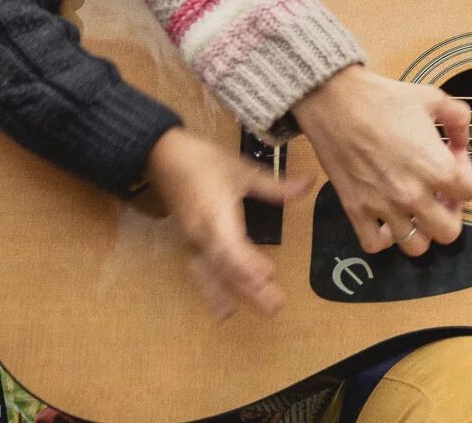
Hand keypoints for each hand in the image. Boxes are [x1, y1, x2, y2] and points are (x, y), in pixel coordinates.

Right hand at [142, 126, 314, 321]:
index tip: (266, 276)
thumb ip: (275, 186)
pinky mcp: (190, 242)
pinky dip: (211, 289)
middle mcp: (201, 234)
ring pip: (209, 274)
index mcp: (214, 216)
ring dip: (224, 295)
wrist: (161, 155)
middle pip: (224, 267)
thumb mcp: (242, 169)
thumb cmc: (202, 161)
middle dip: (248, 288)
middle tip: (273, 307)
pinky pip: (201, 271)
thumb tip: (309, 184)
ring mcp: (193, 241)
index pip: (231, 246)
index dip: (247, 263)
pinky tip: (222, 307)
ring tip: (236, 317)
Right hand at [292, 65, 471, 254]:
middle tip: (440, 194)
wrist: (335, 102)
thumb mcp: (432, 98)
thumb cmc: (383, 98)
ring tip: (416, 210)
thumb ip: (458, 118)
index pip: (469, 192)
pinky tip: (387, 220)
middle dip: (450, 213)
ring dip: (420, 230)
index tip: (453, 159)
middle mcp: (413, 194)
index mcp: (436, 167)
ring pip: (415, 247)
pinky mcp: (355, 210)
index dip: (466, 174)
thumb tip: (463, 139)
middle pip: (449, 232)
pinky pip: (374, 244)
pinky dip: (383, 238)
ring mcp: (383, 206)